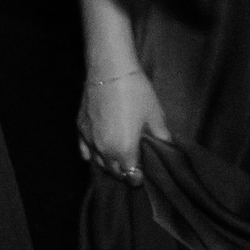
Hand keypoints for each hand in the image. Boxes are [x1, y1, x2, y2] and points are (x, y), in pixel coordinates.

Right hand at [75, 70, 169, 186]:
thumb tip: (169, 148)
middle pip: (115, 172)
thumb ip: (162, 136)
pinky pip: (85, 151)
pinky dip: (92, 154)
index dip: (138, 178)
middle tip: (135, 165)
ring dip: (110, 164)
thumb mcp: (155, 115)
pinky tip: (99, 150)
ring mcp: (89, 141)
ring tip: (119, 157)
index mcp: (124, 151)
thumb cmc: (136, 92)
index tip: (143, 176)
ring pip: (99, 163)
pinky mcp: (80, 129)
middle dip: (125, 172)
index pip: (131, 176)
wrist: (110, 70)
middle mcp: (104, 151)